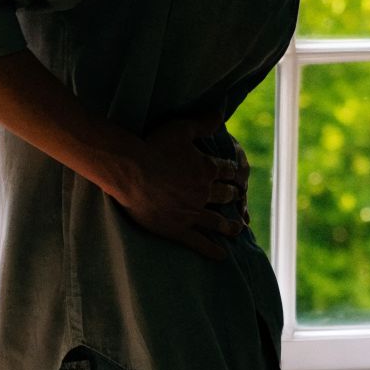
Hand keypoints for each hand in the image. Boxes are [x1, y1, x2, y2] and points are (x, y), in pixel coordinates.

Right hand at [112, 115, 248, 258]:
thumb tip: (221, 114)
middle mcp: (203, 193)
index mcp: (206, 169)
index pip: (227, 171)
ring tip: (238, 229)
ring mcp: (191, 212)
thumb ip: (202, 122)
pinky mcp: (177, 228)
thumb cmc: (153, 146)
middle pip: (225, 196)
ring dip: (229, 225)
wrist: (130, 171)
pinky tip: (222, 255)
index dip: (234, 173)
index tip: (238, 176)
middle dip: (233, 197)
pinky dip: (211, 249)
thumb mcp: (180, 128)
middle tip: (238, 200)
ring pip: (217, 222)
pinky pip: (198, 242)